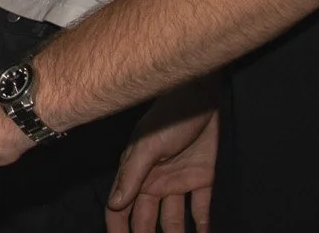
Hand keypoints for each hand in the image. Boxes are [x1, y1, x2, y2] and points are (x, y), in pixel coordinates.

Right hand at [108, 87, 215, 232]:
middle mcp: (154, 182)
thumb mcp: (147, 147)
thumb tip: (115, 204)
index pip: (122, 209)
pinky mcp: (202, 179)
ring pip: (174, 219)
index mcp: (137, 175)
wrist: (200, 98)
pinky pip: (200, 208)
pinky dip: (203, 226)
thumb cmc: (167, 119)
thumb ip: (132, 176)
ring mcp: (178, 181)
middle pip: (147, 219)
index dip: (119, 229)